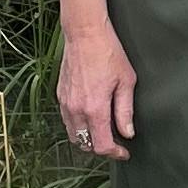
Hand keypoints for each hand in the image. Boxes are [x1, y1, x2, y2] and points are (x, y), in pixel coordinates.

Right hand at [58, 20, 137, 161]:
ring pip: (74, 134)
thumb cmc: (108, 53)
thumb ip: (125, 111)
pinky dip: (78, 126)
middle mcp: (76, 109)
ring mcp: (65, 103)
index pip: (101, 146)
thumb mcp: (126, 81)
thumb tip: (127, 133)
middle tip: (115, 142)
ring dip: (88, 138)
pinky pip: (67, 120)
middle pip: (85, 144)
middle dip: (101, 147)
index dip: (114, 153)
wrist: (84, 33)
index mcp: (94, 108)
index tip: (124, 152)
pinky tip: (90, 117)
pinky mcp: (60, 95)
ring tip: (103, 131)